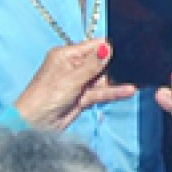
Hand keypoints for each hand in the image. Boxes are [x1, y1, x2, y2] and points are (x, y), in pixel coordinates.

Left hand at [14, 38, 136, 130]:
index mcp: (66, 55)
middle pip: (100, 62)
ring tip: (136, 79)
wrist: (35, 125)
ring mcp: (78, 83)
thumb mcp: (72, 78)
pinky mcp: (82, 98)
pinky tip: (127, 90)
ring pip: (102, 79)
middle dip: (114, 65)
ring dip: (116, 80)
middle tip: (135, 64)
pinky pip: (100, 92)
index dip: (108, 48)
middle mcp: (73, 67)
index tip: (128, 48)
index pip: (92, 46)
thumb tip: (108, 48)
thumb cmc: (46, 97)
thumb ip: (93, 65)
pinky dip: (113, 92)